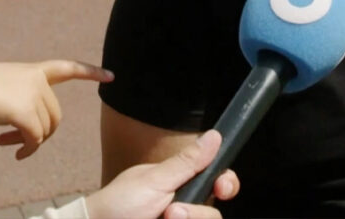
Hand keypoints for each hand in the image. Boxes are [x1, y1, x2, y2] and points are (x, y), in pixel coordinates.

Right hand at [0, 61, 112, 158]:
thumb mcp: (1, 86)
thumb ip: (21, 98)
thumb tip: (33, 130)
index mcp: (33, 70)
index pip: (67, 68)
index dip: (90, 72)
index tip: (111, 75)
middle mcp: (37, 79)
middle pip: (55, 115)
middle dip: (40, 132)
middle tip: (16, 142)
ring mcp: (32, 94)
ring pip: (45, 129)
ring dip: (30, 142)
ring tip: (8, 144)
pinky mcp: (24, 111)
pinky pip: (36, 139)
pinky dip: (28, 150)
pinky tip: (16, 154)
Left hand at [85, 130, 239, 218]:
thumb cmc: (118, 203)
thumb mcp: (155, 181)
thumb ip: (187, 162)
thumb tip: (215, 134)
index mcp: (182, 184)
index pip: (217, 182)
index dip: (226, 183)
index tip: (221, 187)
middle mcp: (184, 207)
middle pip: (213, 211)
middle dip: (199, 213)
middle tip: (172, 213)